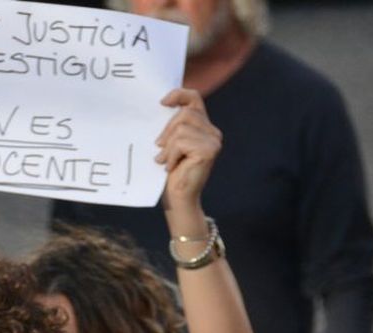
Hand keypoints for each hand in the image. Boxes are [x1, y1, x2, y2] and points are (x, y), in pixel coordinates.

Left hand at [156, 88, 220, 221]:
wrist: (178, 198)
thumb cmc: (171, 173)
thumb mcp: (170, 145)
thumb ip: (172, 127)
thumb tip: (161, 105)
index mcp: (203, 127)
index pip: (194, 98)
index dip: (179, 94)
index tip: (162, 102)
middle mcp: (213, 131)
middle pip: (184, 113)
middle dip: (166, 130)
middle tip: (159, 149)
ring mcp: (213, 140)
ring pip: (181, 128)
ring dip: (168, 147)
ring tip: (165, 161)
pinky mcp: (209, 150)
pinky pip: (181, 142)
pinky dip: (171, 155)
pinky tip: (171, 167)